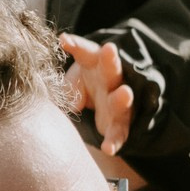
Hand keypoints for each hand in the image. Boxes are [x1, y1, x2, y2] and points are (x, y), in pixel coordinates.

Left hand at [61, 33, 133, 155]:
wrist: (110, 101)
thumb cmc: (87, 83)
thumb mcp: (74, 80)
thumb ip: (70, 87)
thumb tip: (74, 104)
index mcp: (96, 65)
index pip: (86, 52)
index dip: (76, 45)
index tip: (64, 41)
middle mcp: (110, 80)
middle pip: (112, 69)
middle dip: (110, 60)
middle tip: (109, 49)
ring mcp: (117, 102)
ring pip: (122, 100)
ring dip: (122, 97)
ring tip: (125, 94)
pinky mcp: (120, 124)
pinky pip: (119, 133)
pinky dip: (114, 141)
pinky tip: (108, 149)